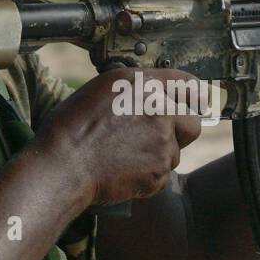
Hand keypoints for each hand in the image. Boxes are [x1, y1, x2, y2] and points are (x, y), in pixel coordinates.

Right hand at [36, 68, 203, 204]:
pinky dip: (147, 175)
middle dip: (181, 131)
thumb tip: (150, 95)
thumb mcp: (102, 90)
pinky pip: (162, 174)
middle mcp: (159, 111)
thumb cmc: (71, 128)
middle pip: (193, 123)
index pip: (186, 84)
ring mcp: (162, 144)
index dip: (192, 95)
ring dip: (158, 155)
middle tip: (158, 136)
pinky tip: (122, 170)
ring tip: (125, 155)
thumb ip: (135, 89)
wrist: (64, 166)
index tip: (195, 103)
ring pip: (175, 152)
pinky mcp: (159, 173)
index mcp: (144, 85)